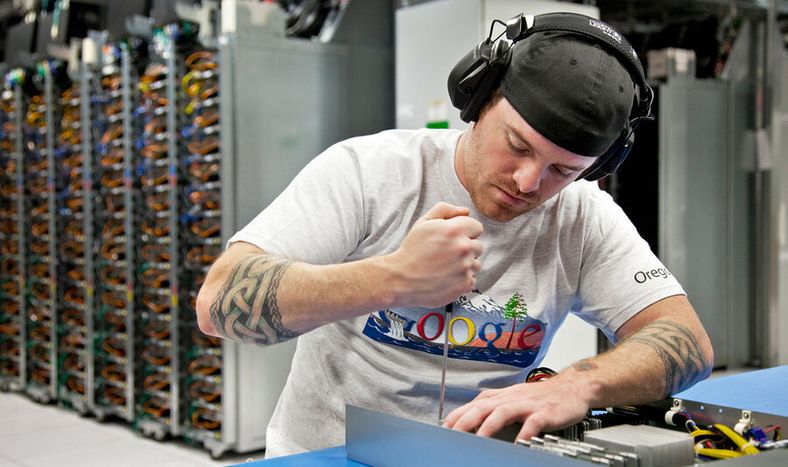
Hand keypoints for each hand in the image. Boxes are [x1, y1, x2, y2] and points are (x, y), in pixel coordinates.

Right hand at [387, 202, 483, 307]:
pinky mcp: (465, 284)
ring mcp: (465, 267)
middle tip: (447, 254)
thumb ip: (445, 210)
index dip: (465, 231)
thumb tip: (466, 211)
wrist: (402, 279)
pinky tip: (446, 277)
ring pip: (476, 263)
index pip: (477, 227)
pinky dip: (462, 278)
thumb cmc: (412, 250)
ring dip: (465, 264)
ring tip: (446, 266)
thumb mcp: (424, 222)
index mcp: (455, 230)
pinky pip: (472, 278)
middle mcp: (463, 247)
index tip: (453, 238)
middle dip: (466, 248)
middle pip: (478, 245)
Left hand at [443, 376, 590, 440]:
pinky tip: (519, 443)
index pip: (473, 404)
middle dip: (466, 420)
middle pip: (483, 406)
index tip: (444, 429)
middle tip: (452, 435)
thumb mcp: (513, 398)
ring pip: (504, 412)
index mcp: (502, 396)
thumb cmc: (540, 396)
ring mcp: (528, 405)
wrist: (572, 387)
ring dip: (489, 425)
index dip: (458, 416)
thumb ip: (493, 407)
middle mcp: (511, 398)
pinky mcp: (545, 413)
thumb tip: (468, 418)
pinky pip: (533, 423)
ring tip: (479, 440)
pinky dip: (525, 433)